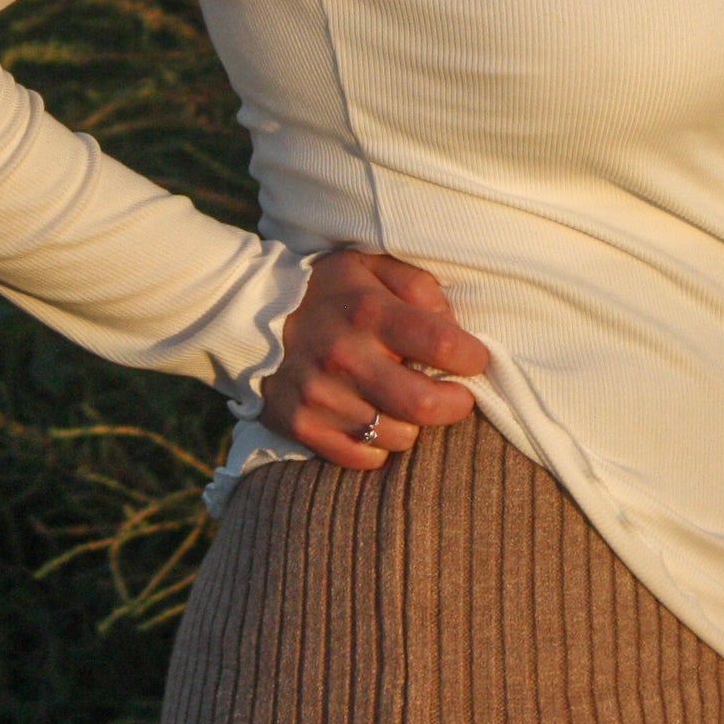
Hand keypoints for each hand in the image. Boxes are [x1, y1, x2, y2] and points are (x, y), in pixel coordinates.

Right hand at [257, 248, 490, 469]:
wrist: (250, 317)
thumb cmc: (328, 292)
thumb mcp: (371, 265)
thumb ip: (419, 287)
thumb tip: (451, 326)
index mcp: (367, 311)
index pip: (442, 343)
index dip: (472, 357)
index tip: (474, 359)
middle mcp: (344, 356)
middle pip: (424, 404)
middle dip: (455, 404)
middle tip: (456, 395)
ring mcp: (320, 396)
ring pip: (398, 436)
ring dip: (413, 424)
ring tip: (403, 402)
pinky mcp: (301, 426)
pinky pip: (364, 457)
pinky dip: (379, 446)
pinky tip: (373, 419)